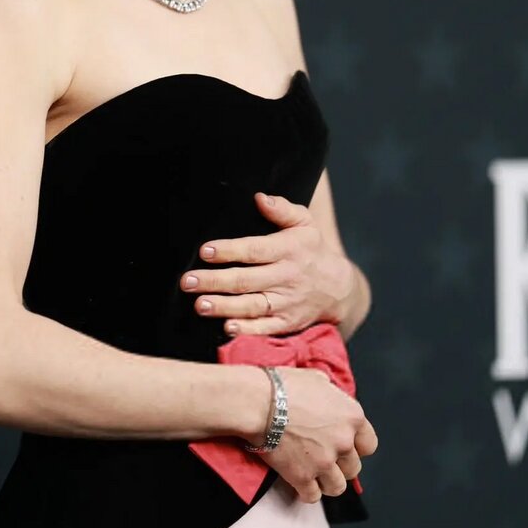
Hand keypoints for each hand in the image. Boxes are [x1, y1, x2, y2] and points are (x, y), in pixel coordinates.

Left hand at [180, 192, 357, 335]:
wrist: (339, 288)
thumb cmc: (312, 249)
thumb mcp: (305, 223)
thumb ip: (282, 209)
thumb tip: (259, 198)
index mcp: (289, 249)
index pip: (255, 250)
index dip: (229, 251)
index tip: (205, 251)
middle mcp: (287, 277)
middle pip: (246, 280)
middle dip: (215, 281)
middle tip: (188, 282)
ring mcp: (287, 302)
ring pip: (252, 306)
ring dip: (224, 307)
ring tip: (200, 305)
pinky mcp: (287, 323)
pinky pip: (266, 328)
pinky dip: (247, 330)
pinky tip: (227, 328)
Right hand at [243, 366, 378, 503]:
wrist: (258, 402)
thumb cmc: (284, 386)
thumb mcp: (315, 378)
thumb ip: (329, 392)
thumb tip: (328, 394)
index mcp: (352, 416)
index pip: (369, 444)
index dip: (357, 447)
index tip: (345, 447)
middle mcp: (343, 441)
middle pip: (353, 468)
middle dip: (339, 464)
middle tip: (322, 456)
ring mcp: (324, 462)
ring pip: (337, 487)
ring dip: (326, 481)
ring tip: (313, 472)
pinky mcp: (303, 477)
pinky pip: (313, 496)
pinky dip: (306, 491)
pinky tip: (299, 480)